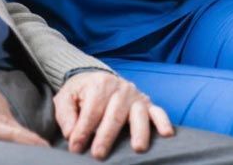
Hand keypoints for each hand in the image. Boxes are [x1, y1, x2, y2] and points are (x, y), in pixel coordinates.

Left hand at [53, 71, 172, 159]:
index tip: (75, 148)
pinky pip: (158, 112)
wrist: (96, 78)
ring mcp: (136, 96)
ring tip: (137, 148)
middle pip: (114, 115)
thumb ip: (66, 114)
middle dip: (106, 136)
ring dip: (139, 132)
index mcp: (99, 84)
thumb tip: (71, 133)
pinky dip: (163, 122)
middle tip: (98, 155)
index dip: (83, 131)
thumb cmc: (80, 92)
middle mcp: (120, 88)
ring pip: (138, 115)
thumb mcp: (66, 97)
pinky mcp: (148, 104)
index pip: (91, 111)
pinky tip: (166, 134)